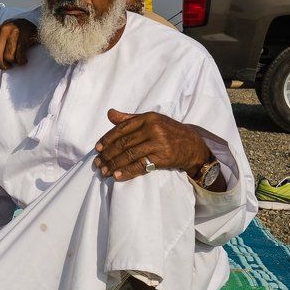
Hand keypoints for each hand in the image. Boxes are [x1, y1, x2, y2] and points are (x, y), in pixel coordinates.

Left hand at [0, 18, 37, 75]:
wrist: (39, 24)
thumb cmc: (20, 34)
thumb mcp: (5, 37)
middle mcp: (3, 30)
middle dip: (2, 65)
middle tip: (8, 67)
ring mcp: (14, 32)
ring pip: (8, 56)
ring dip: (14, 62)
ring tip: (18, 60)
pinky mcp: (24, 35)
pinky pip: (19, 55)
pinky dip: (22, 61)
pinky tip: (24, 59)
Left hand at [93, 109, 211, 181]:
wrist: (192, 145)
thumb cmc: (168, 131)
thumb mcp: (151, 121)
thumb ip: (129, 119)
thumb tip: (109, 113)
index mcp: (147, 118)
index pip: (121, 129)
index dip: (107, 140)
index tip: (97, 149)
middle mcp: (152, 128)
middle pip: (124, 143)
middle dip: (108, 155)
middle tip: (97, 164)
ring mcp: (158, 143)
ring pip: (130, 155)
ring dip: (114, 165)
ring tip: (104, 172)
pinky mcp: (163, 157)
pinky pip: (141, 165)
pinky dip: (127, 171)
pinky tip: (117, 176)